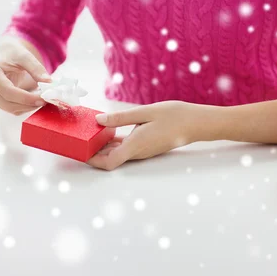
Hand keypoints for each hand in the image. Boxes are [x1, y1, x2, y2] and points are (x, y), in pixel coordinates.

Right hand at [0, 38, 50, 114]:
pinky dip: (23, 107)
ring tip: (40, 99)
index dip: (26, 98)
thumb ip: (36, 68)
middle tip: (45, 101)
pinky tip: (32, 100)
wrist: (3, 54)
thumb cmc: (12, 53)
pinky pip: (10, 108)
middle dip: (28, 104)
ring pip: (9, 108)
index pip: (8, 91)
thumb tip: (48, 82)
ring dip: (27, 107)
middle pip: (8, 103)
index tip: (42, 99)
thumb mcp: (25, 56)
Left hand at [88, 101, 205, 170]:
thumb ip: (120, 118)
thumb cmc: (174, 116)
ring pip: (117, 154)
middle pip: (110, 160)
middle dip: (93, 154)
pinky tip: (108, 131)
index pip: (108, 163)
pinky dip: (114, 143)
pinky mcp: (146, 146)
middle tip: (79, 141)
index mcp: (135, 145)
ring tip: (90, 133)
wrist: (197, 123)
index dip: (92, 161)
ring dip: (103, 148)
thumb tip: (98, 121)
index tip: (80, 152)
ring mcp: (142, 150)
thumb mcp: (145, 112)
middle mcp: (138, 152)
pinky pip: (125, 148)